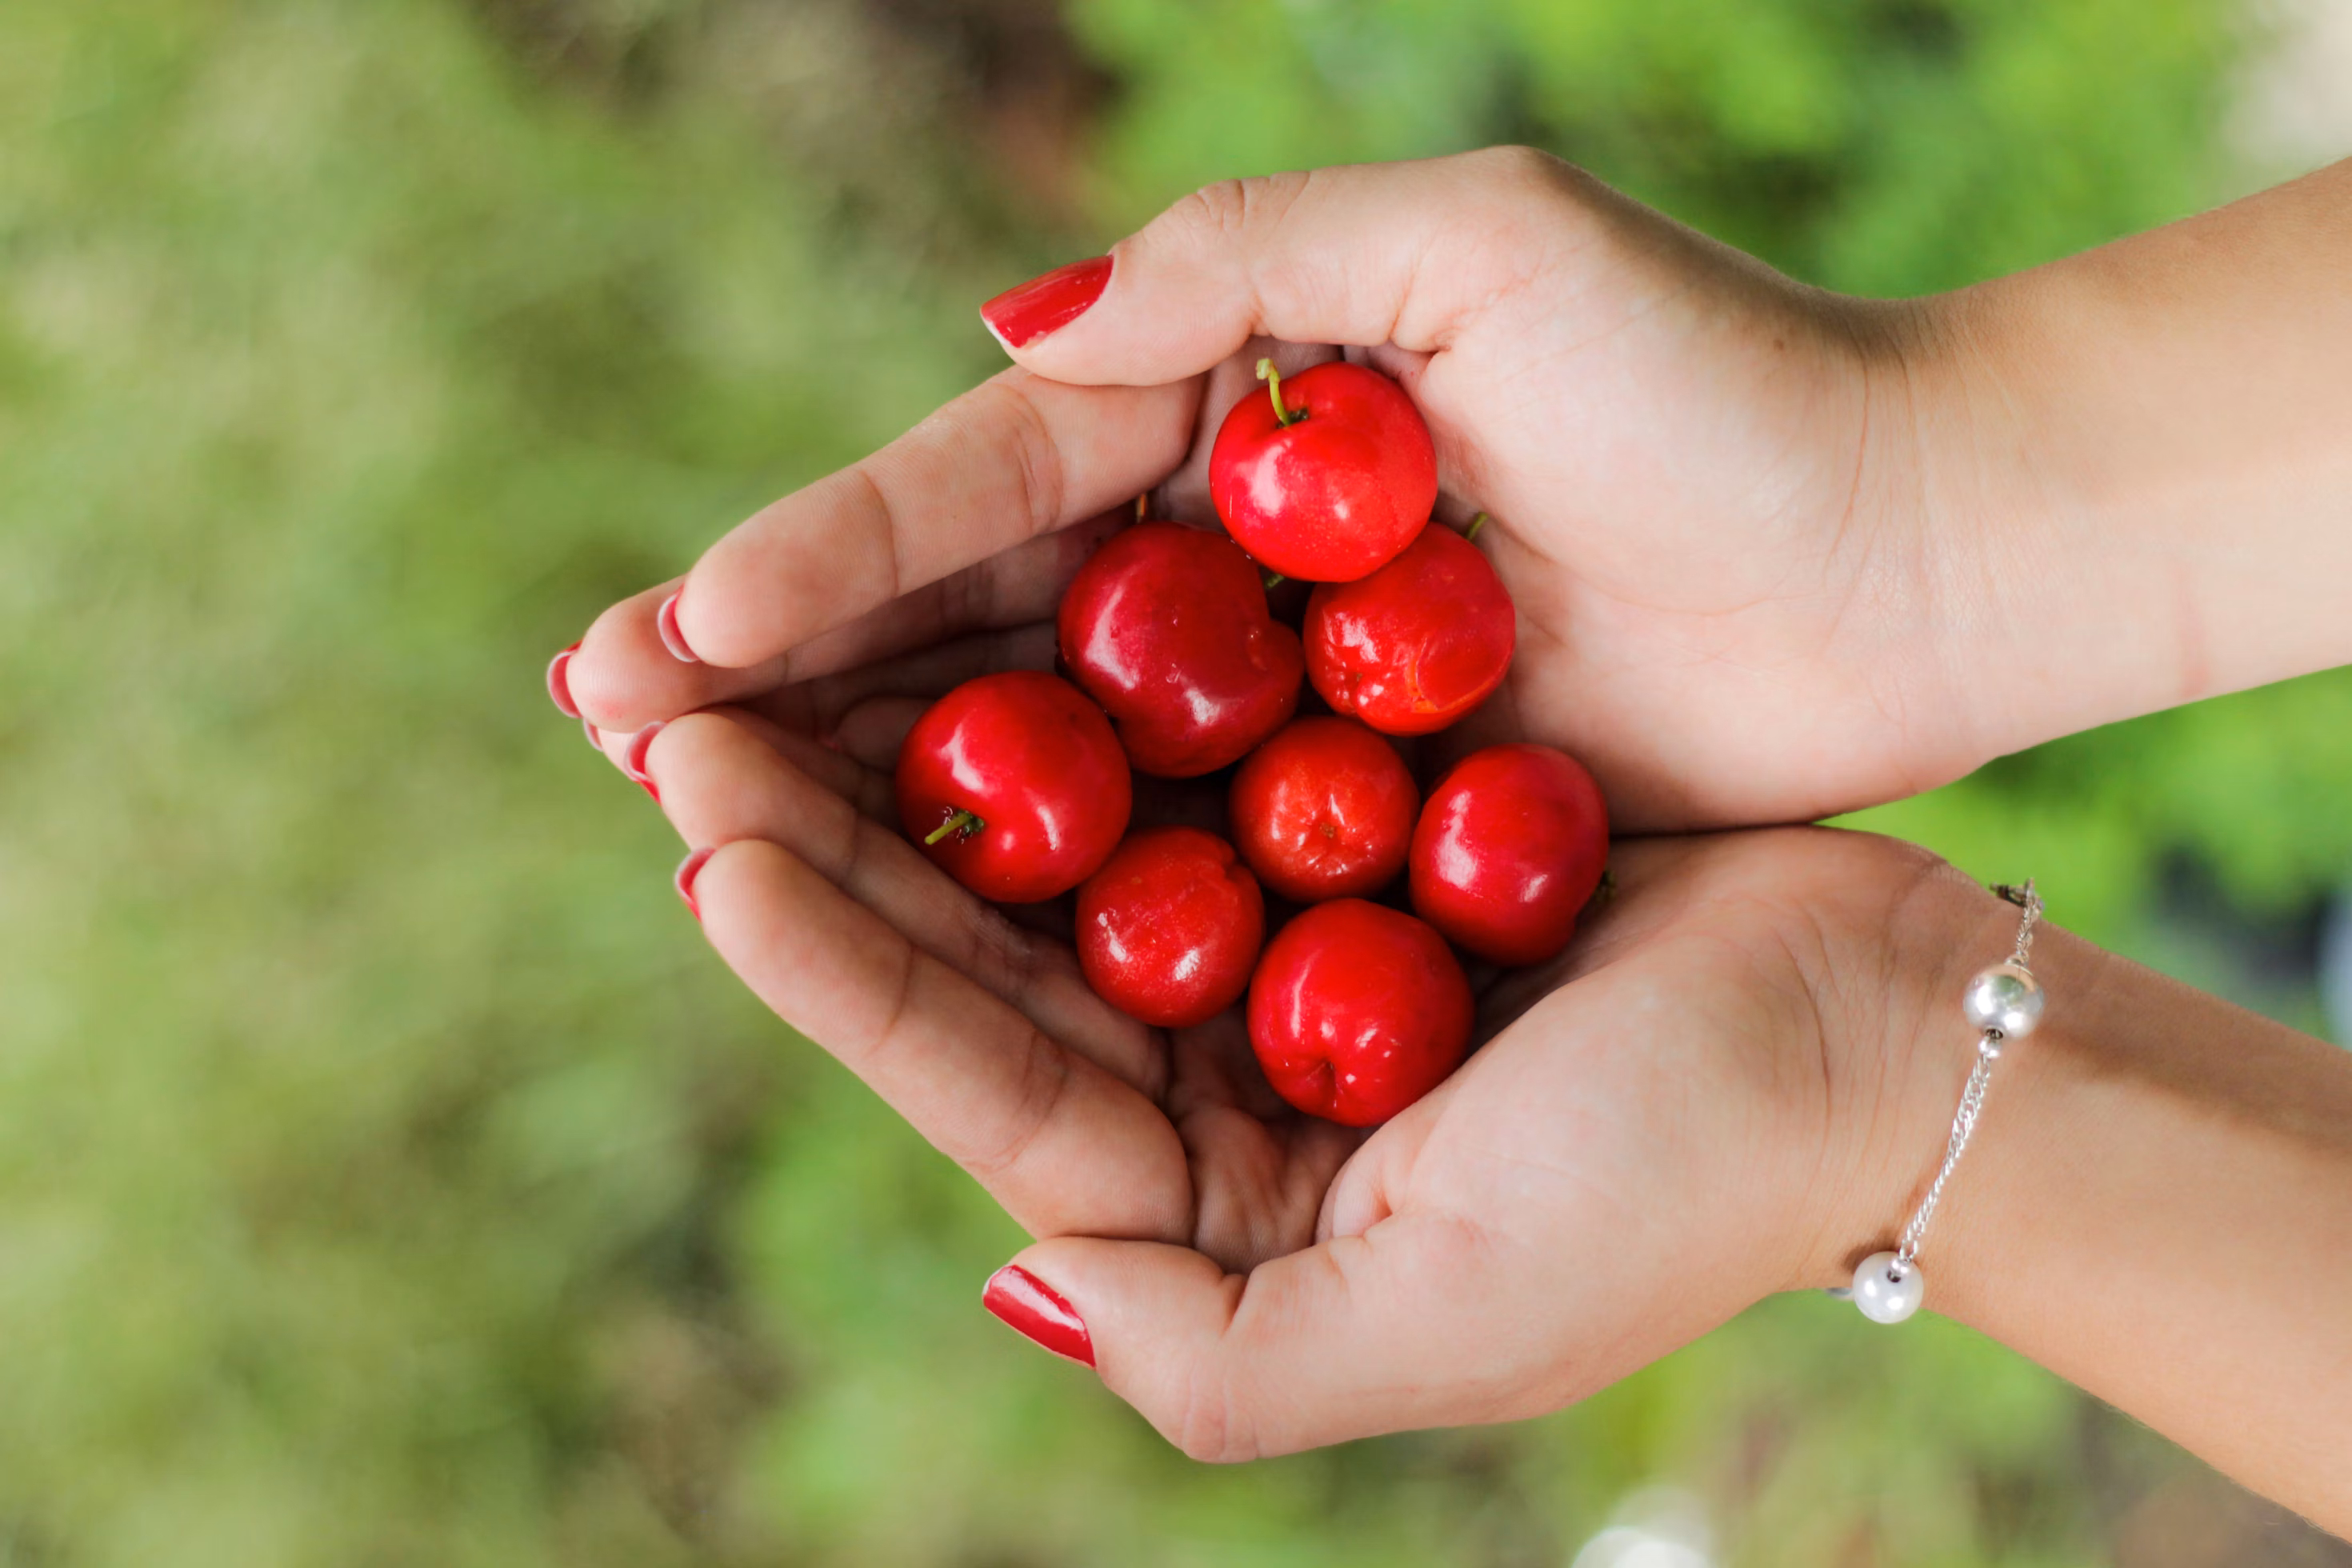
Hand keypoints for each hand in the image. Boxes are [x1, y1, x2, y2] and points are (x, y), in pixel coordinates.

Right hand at [559, 148, 1988, 830]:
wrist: (1918, 555)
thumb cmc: (1723, 383)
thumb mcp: (1476, 248)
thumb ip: (1243, 265)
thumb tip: (1013, 330)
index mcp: (1232, 408)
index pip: (986, 483)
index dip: (824, 555)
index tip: (676, 629)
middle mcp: (1224, 554)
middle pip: (968, 621)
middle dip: (789, 675)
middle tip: (608, 727)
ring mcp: (1274, 694)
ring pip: (1033, 747)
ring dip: (866, 786)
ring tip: (695, 823)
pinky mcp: (1346, 808)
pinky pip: (1160, 853)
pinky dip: (1032, 886)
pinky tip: (901, 922)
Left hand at [632, 699, 2002, 1457]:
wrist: (1882, 1035)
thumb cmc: (1677, 1187)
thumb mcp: (1437, 1324)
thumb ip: (1215, 1360)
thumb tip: (1014, 1277)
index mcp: (1211, 1200)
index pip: (984, 1078)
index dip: (839, 970)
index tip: (708, 851)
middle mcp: (1219, 1068)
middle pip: (986, 942)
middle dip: (825, 833)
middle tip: (667, 716)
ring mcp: (1276, 933)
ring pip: (1057, 828)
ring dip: (916, 739)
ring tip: (764, 644)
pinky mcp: (1347, 816)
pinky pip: (1183, 738)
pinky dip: (1079, 672)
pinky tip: (971, 590)